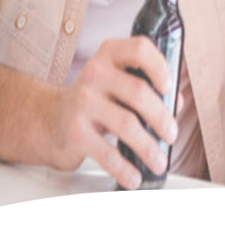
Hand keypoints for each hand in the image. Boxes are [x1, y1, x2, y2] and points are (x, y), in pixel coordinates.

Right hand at [49, 36, 177, 189]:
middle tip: (171, 134)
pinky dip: (125, 168)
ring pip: (127, 124)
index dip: (159, 66)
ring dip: (149, 147)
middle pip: (139, 92)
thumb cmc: (94, 98)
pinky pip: (107, 152)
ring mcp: (83, 101)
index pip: (140, 49)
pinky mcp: (75, 131)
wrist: (49, 119)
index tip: (169, 87)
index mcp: (110, 54)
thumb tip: (175, 103)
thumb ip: (147, 85)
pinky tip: (134, 175)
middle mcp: (95, 72)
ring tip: (159, 160)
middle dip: (161, 117)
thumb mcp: (117, 82)